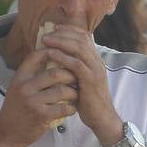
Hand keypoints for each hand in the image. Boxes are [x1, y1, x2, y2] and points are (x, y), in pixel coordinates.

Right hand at [0, 48, 77, 146]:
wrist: (7, 134)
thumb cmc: (15, 110)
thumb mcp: (17, 88)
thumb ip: (31, 76)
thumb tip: (50, 59)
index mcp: (19, 79)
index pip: (35, 57)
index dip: (51, 52)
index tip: (63, 55)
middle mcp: (25, 88)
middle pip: (55, 73)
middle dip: (70, 75)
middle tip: (76, 79)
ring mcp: (33, 102)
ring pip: (63, 91)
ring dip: (74, 92)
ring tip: (75, 94)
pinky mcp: (42, 116)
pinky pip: (64, 108)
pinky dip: (72, 107)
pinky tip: (71, 108)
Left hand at [38, 25, 120, 143]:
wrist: (101, 117)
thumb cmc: (87, 100)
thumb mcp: (80, 80)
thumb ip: (72, 67)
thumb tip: (56, 57)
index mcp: (95, 60)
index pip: (84, 36)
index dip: (69, 30)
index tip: (54, 29)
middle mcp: (97, 61)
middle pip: (81, 38)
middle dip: (62, 33)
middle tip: (46, 33)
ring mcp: (96, 70)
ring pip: (79, 48)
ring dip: (60, 42)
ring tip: (45, 40)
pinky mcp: (91, 80)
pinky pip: (76, 64)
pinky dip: (62, 57)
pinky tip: (50, 54)